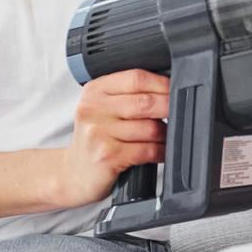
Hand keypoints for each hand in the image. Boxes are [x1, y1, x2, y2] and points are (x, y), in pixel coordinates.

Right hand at [60, 69, 169, 207]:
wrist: (72, 174)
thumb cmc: (95, 139)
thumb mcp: (102, 110)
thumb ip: (127, 96)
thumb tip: (168, 89)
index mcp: (95, 91)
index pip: (136, 78)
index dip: (162, 84)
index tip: (176, 89)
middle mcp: (94, 109)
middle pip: (145, 102)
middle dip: (169, 107)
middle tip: (179, 113)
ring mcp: (99, 133)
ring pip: (150, 127)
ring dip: (165, 133)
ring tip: (167, 136)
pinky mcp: (107, 156)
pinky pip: (147, 150)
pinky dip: (161, 151)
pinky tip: (161, 151)